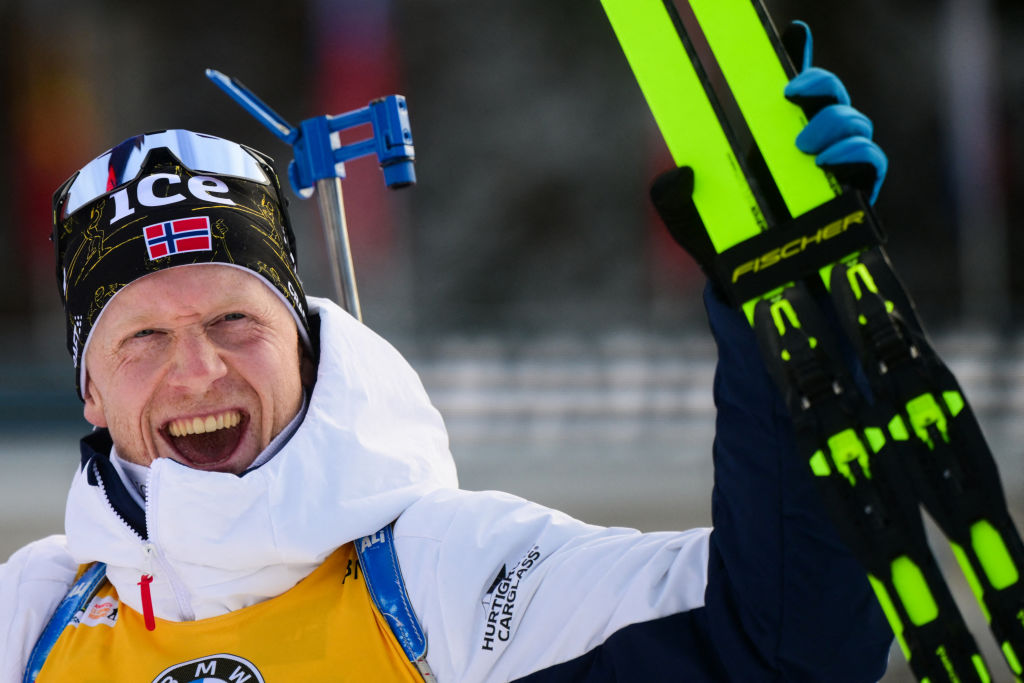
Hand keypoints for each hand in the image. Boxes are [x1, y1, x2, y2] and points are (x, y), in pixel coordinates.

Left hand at [651, 20, 888, 281]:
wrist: (754, 289)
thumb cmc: (723, 247)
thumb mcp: (686, 220)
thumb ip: (670, 197)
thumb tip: (680, 173)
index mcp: (770, 143)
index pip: (789, 94)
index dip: (798, 60)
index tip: (794, 33)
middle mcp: (809, 149)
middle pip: (831, 97)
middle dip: (820, 84)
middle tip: (791, 94)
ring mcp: (836, 170)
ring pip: (855, 122)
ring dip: (834, 123)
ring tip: (803, 146)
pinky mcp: (857, 195)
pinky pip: (872, 161)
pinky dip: (857, 153)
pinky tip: (828, 163)